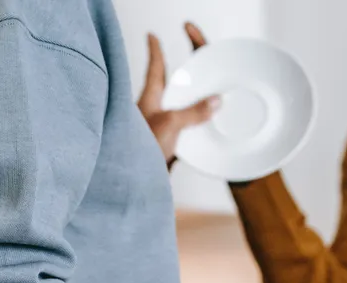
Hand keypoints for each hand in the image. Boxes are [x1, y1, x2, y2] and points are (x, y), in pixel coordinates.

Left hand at [138, 27, 219, 166]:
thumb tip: (215, 101)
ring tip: (196, 96)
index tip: (152, 35)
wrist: (131, 184)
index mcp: (147, 100)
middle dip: (170, 76)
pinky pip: (178, 131)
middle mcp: (149, 112)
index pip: (153, 69)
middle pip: (163, 89)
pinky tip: (197, 131)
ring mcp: (154, 130)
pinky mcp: (160, 147)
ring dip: (183, 104)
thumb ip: (192, 112)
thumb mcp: (169, 124)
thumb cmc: (138, 152)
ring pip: (171, 110)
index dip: (154, 50)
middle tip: (179, 65)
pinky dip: (188, 127)